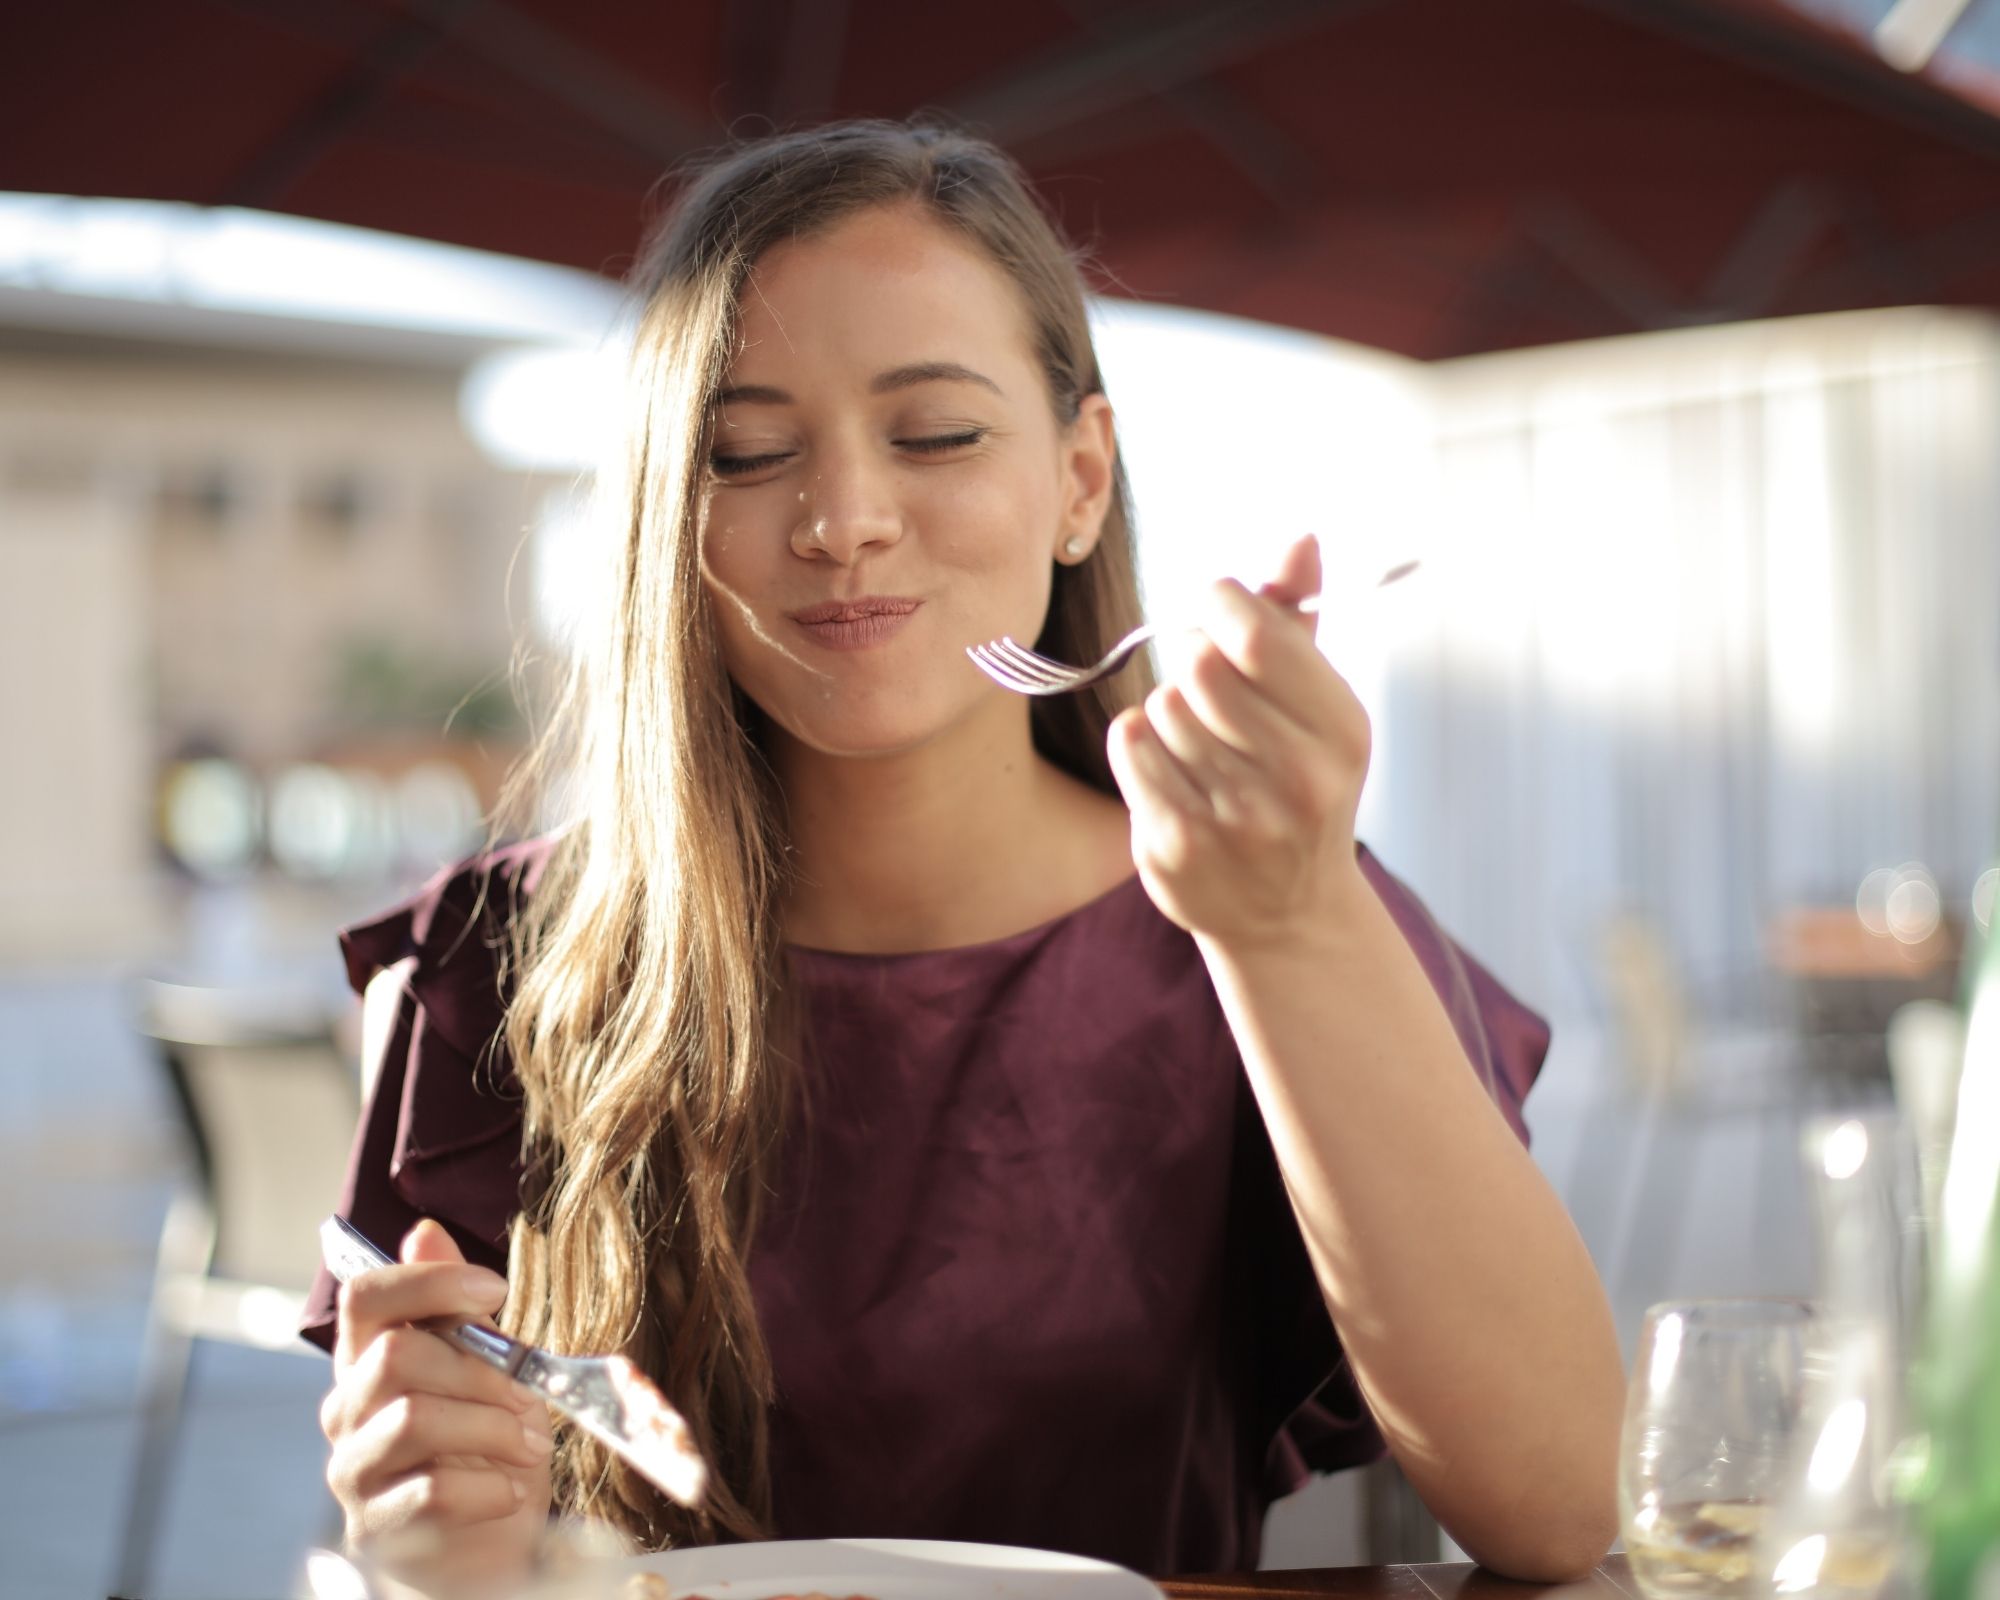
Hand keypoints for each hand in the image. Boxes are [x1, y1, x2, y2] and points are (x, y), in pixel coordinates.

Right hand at [321, 1219, 552, 1590]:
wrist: (482, 1550)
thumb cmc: (484, 1450)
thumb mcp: (486, 1370)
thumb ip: (455, 1310)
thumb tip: (425, 1231)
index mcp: (370, 1359)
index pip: (365, 1297)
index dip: (428, 1282)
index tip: (494, 1290)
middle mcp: (348, 1410)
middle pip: (396, 1355)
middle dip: (481, 1370)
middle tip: (530, 1397)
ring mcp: (354, 1470)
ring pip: (412, 1419)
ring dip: (490, 1427)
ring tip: (530, 1445)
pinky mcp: (374, 1527)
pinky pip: (428, 1491)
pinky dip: (487, 1487)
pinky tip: (512, 1491)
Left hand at [1107, 534, 1371, 950]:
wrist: (1288, 914)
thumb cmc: (1299, 785)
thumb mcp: (1318, 706)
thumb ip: (1299, 620)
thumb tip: (1300, 539)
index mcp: (1341, 731)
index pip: (1255, 634)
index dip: (1219, 602)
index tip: (1215, 607)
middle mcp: (1297, 779)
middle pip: (1198, 665)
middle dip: (1193, 660)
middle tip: (1206, 684)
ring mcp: (1236, 819)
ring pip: (1161, 705)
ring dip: (1170, 712)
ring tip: (1202, 747)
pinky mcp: (1177, 846)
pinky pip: (1131, 745)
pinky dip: (1140, 745)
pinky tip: (1172, 772)